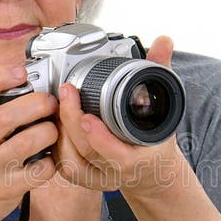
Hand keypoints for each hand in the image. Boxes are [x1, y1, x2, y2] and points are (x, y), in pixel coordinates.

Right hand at [0, 64, 58, 220]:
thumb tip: (18, 82)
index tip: (20, 71)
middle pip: (5, 116)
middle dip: (35, 104)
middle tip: (51, 102)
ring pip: (26, 143)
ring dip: (48, 132)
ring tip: (54, 130)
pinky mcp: (6, 189)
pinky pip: (37, 172)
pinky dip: (50, 163)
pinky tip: (51, 159)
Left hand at [52, 36, 183, 195]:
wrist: (152, 171)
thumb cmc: (156, 139)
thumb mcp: (164, 105)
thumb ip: (160, 70)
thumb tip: (164, 41)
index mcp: (139, 157)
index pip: (117, 155)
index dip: (100, 138)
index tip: (87, 117)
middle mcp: (117, 172)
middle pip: (88, 153)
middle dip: (72, 122)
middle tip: (67, 93)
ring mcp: (99, 178)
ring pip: (71, 163)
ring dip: (61, 134)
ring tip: (59, 106)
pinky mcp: (84, 179)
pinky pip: (64, 168)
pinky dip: (56, 146)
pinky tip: (56, 125)